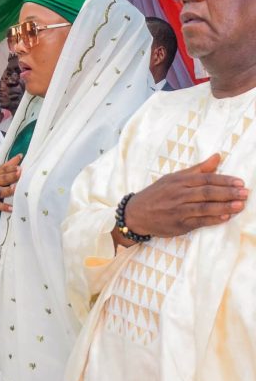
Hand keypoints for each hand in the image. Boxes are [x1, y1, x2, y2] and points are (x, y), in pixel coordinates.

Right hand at [0, 154, 22, 217]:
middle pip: (3, 179)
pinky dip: (4, 207)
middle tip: (20, 173)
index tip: (20, 166)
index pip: (2, 169)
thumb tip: (18, 157)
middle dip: (12, 176)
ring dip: (8, 190)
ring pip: (1, 191)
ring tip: (15, 188)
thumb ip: (4, 167)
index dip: (11, 167)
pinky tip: (12, 208)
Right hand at [116, 154, 247, 242]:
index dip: (224, 180)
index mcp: (178, 181)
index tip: (239, 182)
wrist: (136, 213)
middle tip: (245, 193)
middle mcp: (178, 194)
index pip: (205, 178)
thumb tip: (217, 157)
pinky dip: (213, 219)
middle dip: (228, 192)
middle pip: (207, 192)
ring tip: (240, 205)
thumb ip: (198, 169)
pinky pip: (199, 221)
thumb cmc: (157, 194)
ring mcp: (178, 210)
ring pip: (204, 207)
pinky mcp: (179, 224)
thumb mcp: (173, 178)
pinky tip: (225, 217)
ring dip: (224, 206)